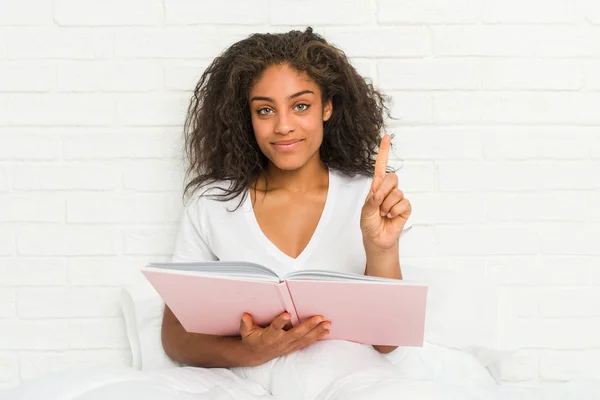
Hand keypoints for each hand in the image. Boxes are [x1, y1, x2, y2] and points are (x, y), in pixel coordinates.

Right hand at [239, 312, 329, 364]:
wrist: (256, 355)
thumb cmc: (252, 340)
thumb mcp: (246, 332)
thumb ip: (246, 324)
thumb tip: (245, 315)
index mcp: (269, 336)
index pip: (275, 328)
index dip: (280, 322)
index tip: (286, 314)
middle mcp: (281, 341)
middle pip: (296, 334)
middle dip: (308, 326)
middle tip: (319, 318)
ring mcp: (289, 345)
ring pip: (305, 339)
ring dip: (317, 331)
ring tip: (327, 324)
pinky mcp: (294, 347)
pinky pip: (307, 342)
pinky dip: (317, 336)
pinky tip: (326, 331)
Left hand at [360, 134, 411, 250]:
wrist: (377, 239)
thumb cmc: (369, 224)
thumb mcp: (365, 212)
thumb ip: (371, 202)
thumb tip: (379, 194)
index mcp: (376, 187)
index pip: (381, 167)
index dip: (383, 152)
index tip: (386, 137)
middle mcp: (388, 190)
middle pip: (392, 178)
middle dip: (384, 190)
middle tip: (378, 203)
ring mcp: (397, 198)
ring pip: (397, 193)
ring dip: (387, 205)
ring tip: (383, 214)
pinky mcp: (405, 208)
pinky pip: (403, 203)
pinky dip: (395, 211)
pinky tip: (390, 216)